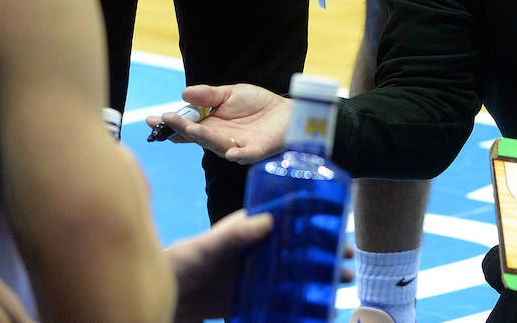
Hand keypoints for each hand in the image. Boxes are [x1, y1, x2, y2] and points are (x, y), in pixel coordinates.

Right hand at [146, 84, 289, 163]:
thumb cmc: (257, 103)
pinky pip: (245, 155)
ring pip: (216, 144)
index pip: (185, 127)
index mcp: (210, 126)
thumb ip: (208, 95)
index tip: (151, 119)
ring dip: (203, 137)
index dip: (169, 124)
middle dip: (181, 128)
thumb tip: (184, 93)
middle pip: (197, 136)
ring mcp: (236, 146)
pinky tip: (230, 153)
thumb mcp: (230, 93)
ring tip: (189, 129)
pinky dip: (238, 155)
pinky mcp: (256, 150)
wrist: (287, 110)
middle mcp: (219, 139)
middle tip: (166, 119)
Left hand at [168, 210, 355, 322]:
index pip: (287, 214)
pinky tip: (318, 303)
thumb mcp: (208, 245)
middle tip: (348, 255)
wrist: (168, 297)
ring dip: (319, 272)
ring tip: (341, 280)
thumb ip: (235, 234)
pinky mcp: (253, 294)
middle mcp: (258, 246)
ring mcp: (257, 271)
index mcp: (250, 226)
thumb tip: (268, 219)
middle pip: (299, 242)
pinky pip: (283, 294)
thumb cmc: (183, 262)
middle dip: (325, 247)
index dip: (313, 214)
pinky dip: (301, 296)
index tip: (337, 217)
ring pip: (296, 268)